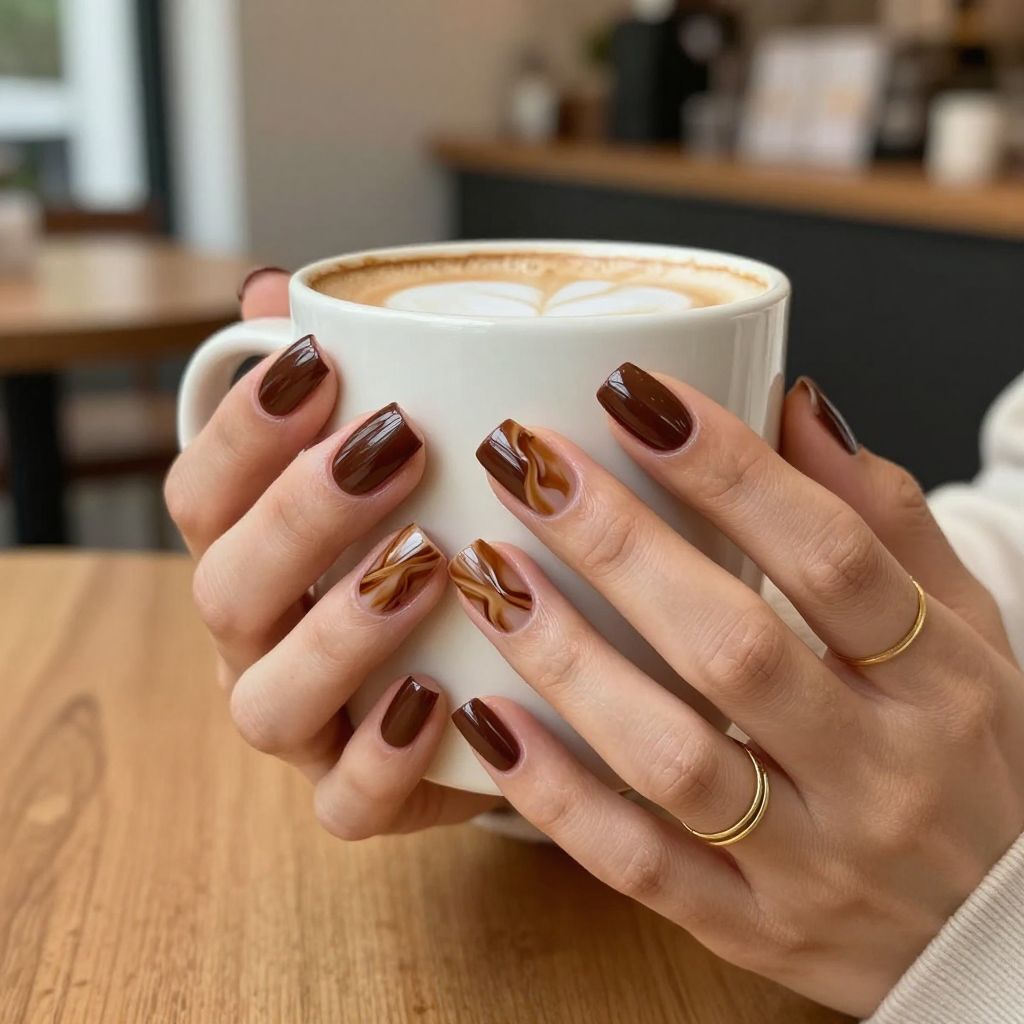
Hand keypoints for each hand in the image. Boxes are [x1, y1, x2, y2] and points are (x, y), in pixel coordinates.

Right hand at [165, 268, 494, 837]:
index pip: (205, 491)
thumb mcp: (396, 459)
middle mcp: (258, 640)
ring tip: (424, 564)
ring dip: (338, 630)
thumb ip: (344, 381)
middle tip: (395, 446)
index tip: (322, 359)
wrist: (481, 677)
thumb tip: (279, 289)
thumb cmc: (428, 545)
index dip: (246, 427)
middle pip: (226, 587)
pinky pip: (342, 803)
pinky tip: (438, 699)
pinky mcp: (358, 796)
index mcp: (251, 552)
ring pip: (269, 701)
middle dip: (300, 513)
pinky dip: (383, 758)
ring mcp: (302, 726)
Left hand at [448, 364, 1023, 1016]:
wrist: (992, 937)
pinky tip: (483, 715)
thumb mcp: (967, 631)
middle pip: (733, 645)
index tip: (632, 393)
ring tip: (484, 569)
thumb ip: (887, 520)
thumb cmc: (967, 755)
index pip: (832, 554)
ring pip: (670, 756)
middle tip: (526, 457)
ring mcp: (807, 864)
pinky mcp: (744, 926)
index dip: (729, 467)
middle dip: (618, 541)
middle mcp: (876, 774)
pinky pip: (635, 864)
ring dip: (565, 656)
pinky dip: (553, 794)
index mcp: (938, 682)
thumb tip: (794, 403)